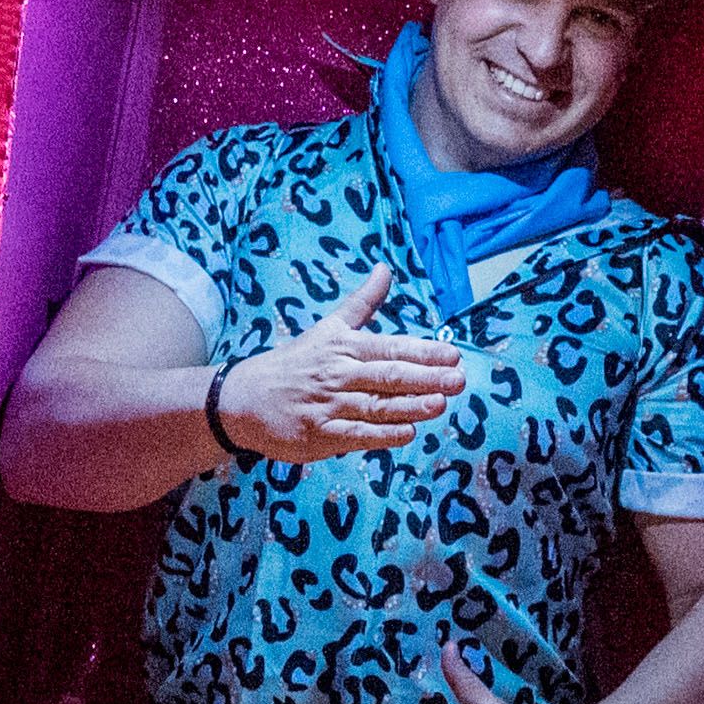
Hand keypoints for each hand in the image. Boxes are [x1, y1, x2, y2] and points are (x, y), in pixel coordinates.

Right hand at [215, 267, 464, 464]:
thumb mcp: (328, 328)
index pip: (390, 347)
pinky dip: (382, 434)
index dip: (423, 351)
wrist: (245, 399)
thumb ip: (362, 303)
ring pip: (376, 406)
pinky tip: (407, 432)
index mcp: (344, 347)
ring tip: (440, 403)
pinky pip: (357, 434)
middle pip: (388, 375)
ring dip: (410, 406)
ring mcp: (329, 405)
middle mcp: (338, 374)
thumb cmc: (296, 363)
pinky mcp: (320, 434)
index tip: (452, 354)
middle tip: (458, 378)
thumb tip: (385, 269)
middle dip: (426, 377)